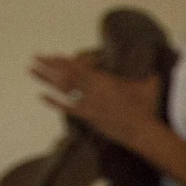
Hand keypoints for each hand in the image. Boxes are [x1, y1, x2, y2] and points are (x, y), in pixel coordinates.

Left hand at [29, 51, 161, 150]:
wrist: (142, 130)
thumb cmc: (146, 108)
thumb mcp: (149, 85)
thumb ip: (148, 73)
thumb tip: (153, 64)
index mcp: (106, 80)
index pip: (80, 67)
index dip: (65, 61)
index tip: (52, 54)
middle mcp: (94, 90)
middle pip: (67, 75)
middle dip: (50, 65)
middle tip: (35, 56)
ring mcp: (89, 104)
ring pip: (64, 89)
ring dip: (46, 79)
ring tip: (32, 70)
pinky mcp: (89, 117)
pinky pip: (68, 108)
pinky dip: (54, 102)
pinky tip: (41, 96)